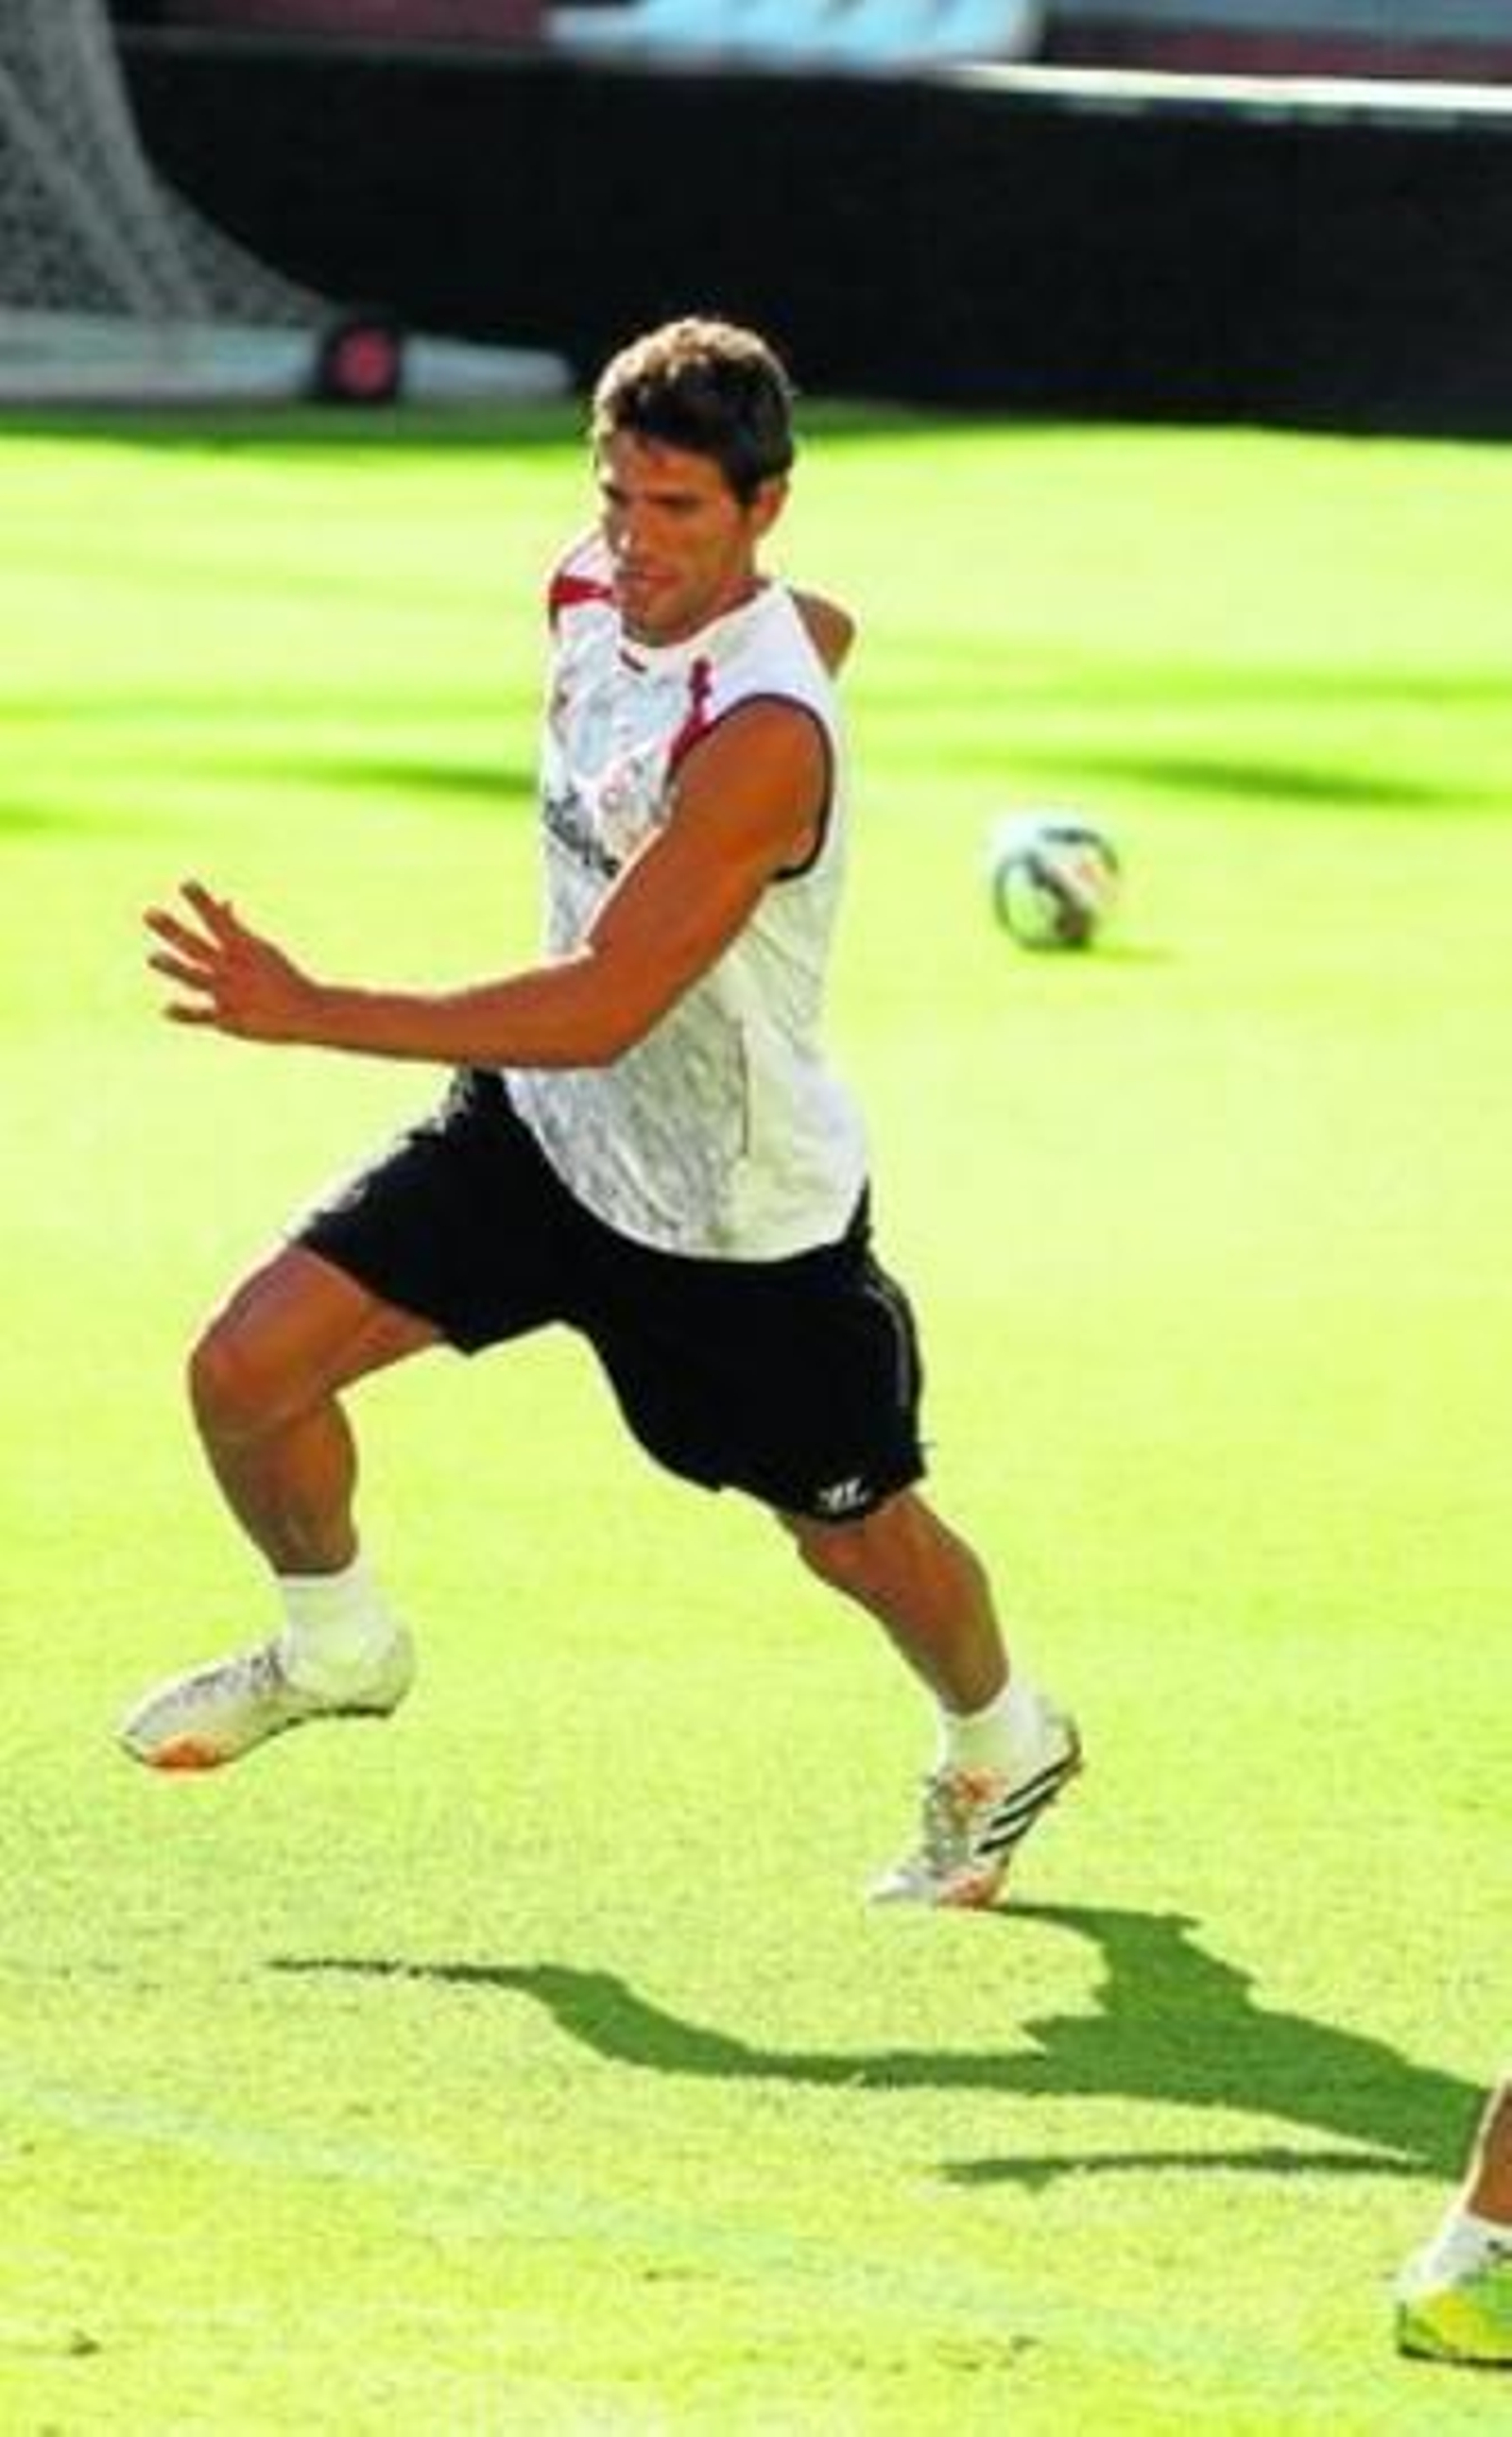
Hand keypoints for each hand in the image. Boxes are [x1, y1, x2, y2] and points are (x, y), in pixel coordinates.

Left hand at [145, 881, 322, 1042]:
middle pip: (195, 945)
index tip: (185, 883)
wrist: (306, 1011)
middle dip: (171, 930)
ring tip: (152, 958)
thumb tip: (223, 903)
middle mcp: (231, 968)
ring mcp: (228, 994)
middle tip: (148, 914)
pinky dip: (184, 1014)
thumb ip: (236, 928)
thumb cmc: (281, 976)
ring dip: (173, 968)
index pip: (217, 920)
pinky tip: (164, 1009)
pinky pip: (202, 1016)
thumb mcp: (260, 947)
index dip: (201, 901)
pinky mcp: (227, 1020)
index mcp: (242, 949)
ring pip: (195, 978)